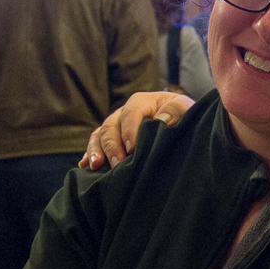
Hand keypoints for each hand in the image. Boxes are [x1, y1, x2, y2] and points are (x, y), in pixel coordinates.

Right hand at [78, 91, 193, 169]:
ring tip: (96, 166)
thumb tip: (161, 121)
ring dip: (96, 150)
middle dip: (112, 146)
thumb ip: (175, 110)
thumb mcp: (184, 107)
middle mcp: (124, 113)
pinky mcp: (112, 139)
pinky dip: (90, 154)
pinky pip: (95, 145)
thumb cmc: (183, 114)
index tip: (132, 149)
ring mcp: (115, 126)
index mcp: (141, 102)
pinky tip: (85, 167)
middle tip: (117, 164)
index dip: (130, 130)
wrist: (181, 122)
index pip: (131, 113)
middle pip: (111, 126)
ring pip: (99, 135)